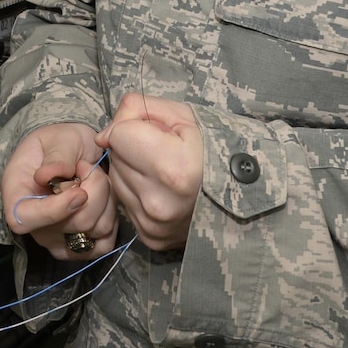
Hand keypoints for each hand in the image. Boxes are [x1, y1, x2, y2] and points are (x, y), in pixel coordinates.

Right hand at [2, 122, 118, 259]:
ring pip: (95, 231)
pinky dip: (112, 219)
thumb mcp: (57, 139)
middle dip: (93, 191)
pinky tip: (104, 200)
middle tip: (87, 167)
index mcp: (17, 196)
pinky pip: (105, 243)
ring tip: (94, 179)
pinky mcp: (81, 249)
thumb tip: (48, 176)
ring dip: (106, 199)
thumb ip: (56, 156)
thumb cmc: (59, 144)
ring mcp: (58, 241)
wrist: (73, 153)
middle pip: (73, 225)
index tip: (79, 192)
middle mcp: (35, 226)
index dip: (54, 211)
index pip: (25, 220)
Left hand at [97, 93, 204, 252]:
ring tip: (163, 172)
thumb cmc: (215, 150)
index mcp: (171, 168)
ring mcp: (153, 224)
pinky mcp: (151, 238)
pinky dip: (138, 194)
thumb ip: (138, 110)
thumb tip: (104, 136)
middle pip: (115, 159)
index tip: (157, 132)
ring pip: (116, 182)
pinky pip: (126, 204)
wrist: (244, 196)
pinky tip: (162, 191)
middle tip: (163, 152)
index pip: (118, 136)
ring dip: (132, 171)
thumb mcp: (183, 115)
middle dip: (131, 149)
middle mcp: (158, 202)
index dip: (134, 126)